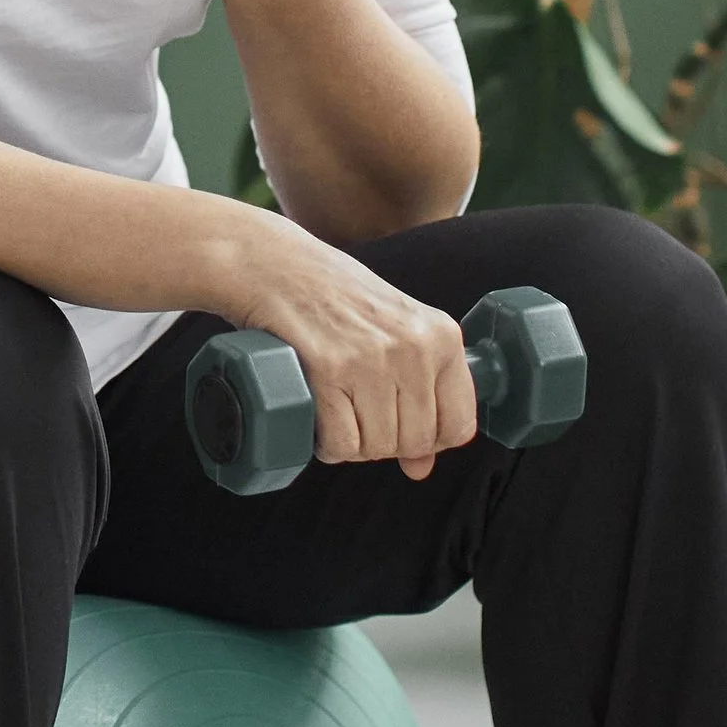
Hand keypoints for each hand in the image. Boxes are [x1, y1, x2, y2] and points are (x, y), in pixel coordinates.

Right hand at [213, 204, 476, 477]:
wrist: (268, 260)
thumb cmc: (330, 292)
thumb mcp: (390, 330)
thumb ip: (418, 391)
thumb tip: (422, 466)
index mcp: (441, 334)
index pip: (458, 426)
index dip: (426, 439)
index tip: (397, 422)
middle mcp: (414, 345)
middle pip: (413, 443)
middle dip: (380, 440)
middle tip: (352, 408)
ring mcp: (372, 357)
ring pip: (377, 448)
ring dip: (349, 441)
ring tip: (331, 404)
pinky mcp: (329, 368)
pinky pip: (341, 443)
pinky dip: (324, 442)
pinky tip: (315, 413)